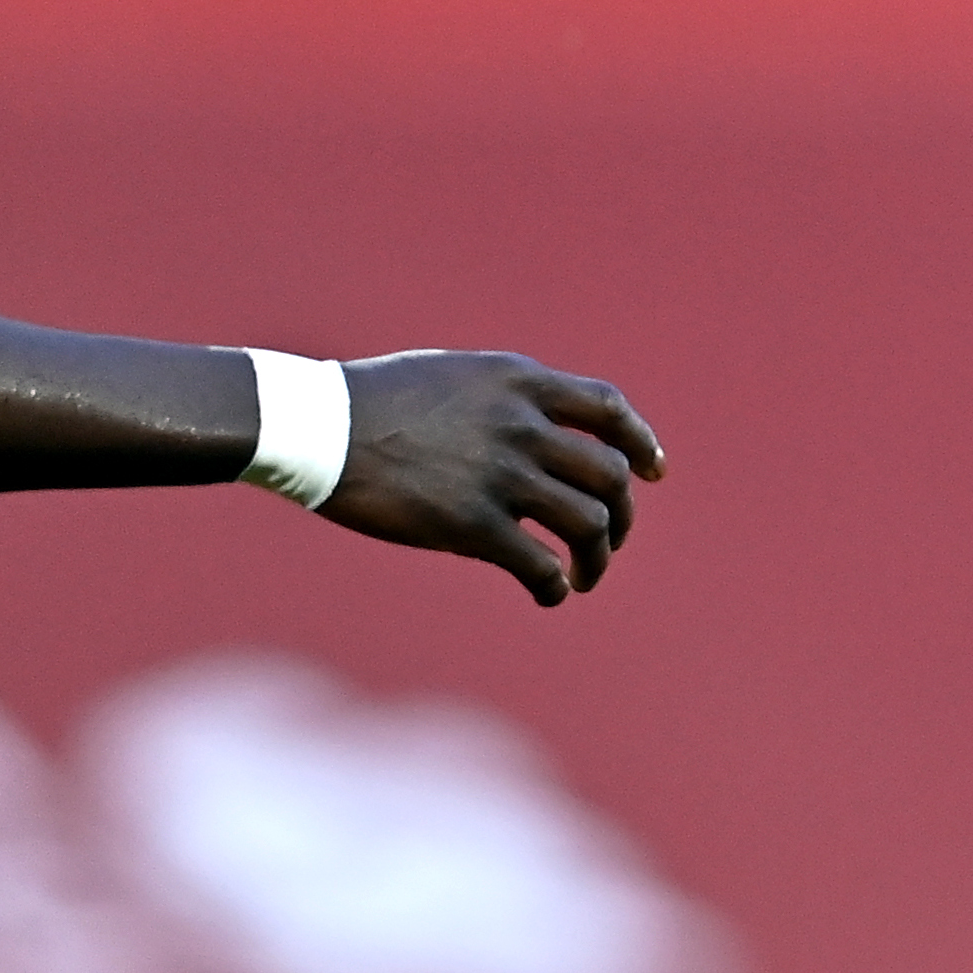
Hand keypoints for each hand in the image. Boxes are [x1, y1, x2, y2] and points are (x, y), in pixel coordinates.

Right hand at [315, 349, 665, 603]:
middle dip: (620, 515)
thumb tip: (542, 438)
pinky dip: (554, 587)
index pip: (608, 408)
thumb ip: (506, 400)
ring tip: (582, 577)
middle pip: (609, 474)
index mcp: (519, 381)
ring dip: (596, 558)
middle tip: (607, 542)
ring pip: (588, 523)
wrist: (318, 427)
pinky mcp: (471, 525)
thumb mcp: (455, 377)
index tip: (654, 473)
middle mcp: (521, 424)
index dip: (640, 442)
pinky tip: (547, 595)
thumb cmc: (376, 403)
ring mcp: (500, 474)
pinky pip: (540, 565)